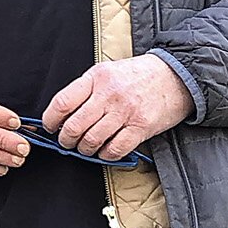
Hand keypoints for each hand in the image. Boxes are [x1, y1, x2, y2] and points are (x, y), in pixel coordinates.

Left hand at [43, 55, 191, 160]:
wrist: (177, 75)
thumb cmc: (140, 75)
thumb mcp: (109, 71)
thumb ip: (87, 89)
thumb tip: (63, 114)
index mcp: (97, 77)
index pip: (62, 103)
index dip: (50, 120)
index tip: (51, 127)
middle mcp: (109, 94)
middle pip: (74, 126)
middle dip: (66, 140)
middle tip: (68, 142)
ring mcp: (125, 112)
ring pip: (92, 141)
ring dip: (85, 149)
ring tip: (87, 147)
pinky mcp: (140, 127)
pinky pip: (114, 149)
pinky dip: (106, 155)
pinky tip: (106, 151)